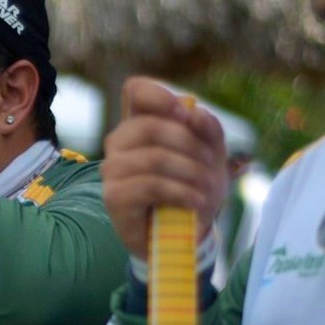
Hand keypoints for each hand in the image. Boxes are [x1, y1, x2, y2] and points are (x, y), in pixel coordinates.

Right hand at [101, 77, 229, 261]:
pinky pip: (151, 185)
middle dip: (189, 144)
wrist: (181, 235)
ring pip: (153, 157)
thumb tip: (195, 113)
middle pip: (149, 125)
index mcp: (139, 123)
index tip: (188, 116)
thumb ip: (207, 129)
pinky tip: (195, 202)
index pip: (136, 90)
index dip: (162, 97)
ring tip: (207, 190)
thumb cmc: (192, 188)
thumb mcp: (211, 155)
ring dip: (190, 173)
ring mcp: (112, 169)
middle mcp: (118, 142)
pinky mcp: (114, 196)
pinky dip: (181, 192)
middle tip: (212, 164)